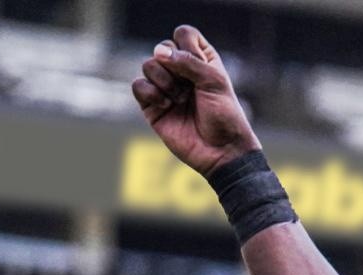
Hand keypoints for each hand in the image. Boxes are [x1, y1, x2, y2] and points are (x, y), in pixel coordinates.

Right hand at [130, 26, 260, 176]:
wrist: (221, 151)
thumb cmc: (224, 116)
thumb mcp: (213, 82)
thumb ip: (188, 61)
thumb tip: (158, 52)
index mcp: (201, 61)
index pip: (183, 34)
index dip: (187, 46)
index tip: (201, 66)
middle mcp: (181, 72)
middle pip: (162, 48)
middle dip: (174, 66)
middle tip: (188, 88)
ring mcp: (166, 88)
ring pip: (148, 65)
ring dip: (163, 80)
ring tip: (179, 99)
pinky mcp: (152, 106)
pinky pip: (138, 86)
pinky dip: (150, 92)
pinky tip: (166, 105)